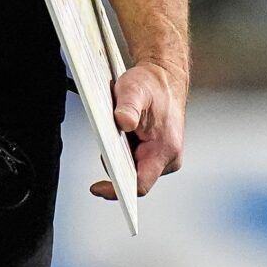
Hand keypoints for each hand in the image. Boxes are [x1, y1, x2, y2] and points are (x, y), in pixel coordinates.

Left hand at [90, 60, 185, 199]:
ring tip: (119, 131)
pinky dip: (126, 150)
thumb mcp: (134, 90)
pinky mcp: (159, 152)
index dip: (117, 190)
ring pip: (135, 168)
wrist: (166, 77)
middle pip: (135, 177)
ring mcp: (165, 156)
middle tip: (108, 139)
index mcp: (165, 149)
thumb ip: (128, 108)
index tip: (97, 188)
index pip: (140, 184)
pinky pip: (137, 160)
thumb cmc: (152, 84)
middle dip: (116, 163)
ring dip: (121, 155)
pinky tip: (124, 134)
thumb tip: (123, 123)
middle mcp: (169, 158)